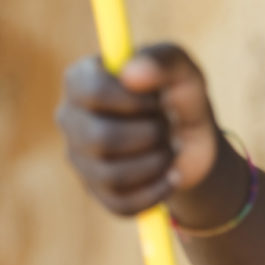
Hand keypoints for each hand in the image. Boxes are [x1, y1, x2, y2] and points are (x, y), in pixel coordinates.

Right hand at [56, 43, 218, 215]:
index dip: (134, 100)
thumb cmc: (180, 96)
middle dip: (150, 135)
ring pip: (111, 174)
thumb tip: (129, 72)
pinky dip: (157, 191)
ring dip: (157, 162)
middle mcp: (71, 118)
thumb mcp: (184, 71)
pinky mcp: (96, 190)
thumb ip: (164, 60)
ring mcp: (79, 157)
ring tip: (170, 149)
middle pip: (100, 139)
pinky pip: (122, 204)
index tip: (158, 99)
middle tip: (167, 126)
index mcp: (82, 79)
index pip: (91, 91)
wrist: (194, 140)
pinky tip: (171, 176)